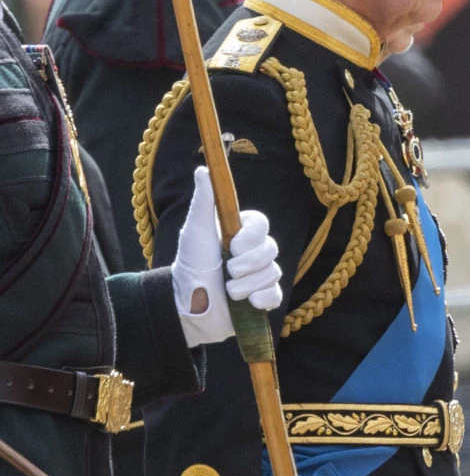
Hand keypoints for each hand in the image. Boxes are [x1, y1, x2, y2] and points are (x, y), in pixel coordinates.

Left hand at [171, 166, 281, 346]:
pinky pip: (276, 295)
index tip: (233, 245)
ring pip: (273, 273)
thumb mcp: (195, 230)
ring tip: (228, 291)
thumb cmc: (190, 264)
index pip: (262, 224)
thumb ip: (204, 201)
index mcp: (240, 233)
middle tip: (227, 270)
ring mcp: (259, 276)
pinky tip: (248, 303)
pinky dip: (262, 299)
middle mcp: (252, 252)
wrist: (187, 306)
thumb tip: (203, 169)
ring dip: (247, 284)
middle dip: (248, 264)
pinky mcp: (262, 299)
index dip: (251, 237)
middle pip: (271, 249)